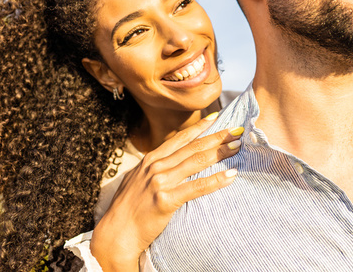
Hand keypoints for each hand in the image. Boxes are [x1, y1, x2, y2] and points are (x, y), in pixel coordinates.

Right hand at [90, 113, 241, 270]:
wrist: (115, 234)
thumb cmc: (127, 210)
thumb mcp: (136, 180)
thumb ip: (151, 169)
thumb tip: (165, 161)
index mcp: (150, 160)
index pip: (180, 138)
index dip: (200, 127)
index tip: (217, 118)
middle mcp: (155, 166)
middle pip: (193, 147)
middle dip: (217, 136)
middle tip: (237, 130)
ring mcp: (160, 182)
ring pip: (196, 161)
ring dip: (220, 152)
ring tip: (237, 146)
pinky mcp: (165, 199)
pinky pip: (196, 187)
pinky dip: (216, 180)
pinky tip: (230, 176)